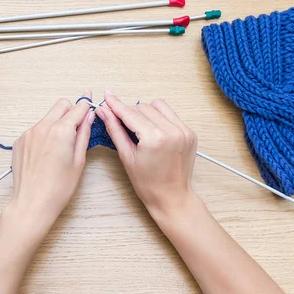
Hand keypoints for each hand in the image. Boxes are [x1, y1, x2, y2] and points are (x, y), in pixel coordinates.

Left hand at [9, 91, 94, 231]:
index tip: (90, 100)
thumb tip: (89, 116)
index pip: (78, 108)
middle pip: (61, 105)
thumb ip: (84, 134)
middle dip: (71, 111)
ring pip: (47, 117)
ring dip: (57, 123)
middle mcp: (43, 126)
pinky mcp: (20, 141)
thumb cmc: (59, 187)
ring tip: (60, 147)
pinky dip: (44, 134)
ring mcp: (29, 133)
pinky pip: (36, 129)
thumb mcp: (79, 161)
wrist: (32, 203)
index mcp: (61, 130)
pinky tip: (46, 153)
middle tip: (77, 127)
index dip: (86, 104)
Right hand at [95, 91, 197, 217]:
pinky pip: (171, 115)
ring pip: (158, 106)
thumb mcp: (126, 156)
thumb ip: (115, 130)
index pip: (131, 114)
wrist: (172, 197)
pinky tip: (154, 132)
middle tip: (121, 123)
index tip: (107, 95)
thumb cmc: (147, 183)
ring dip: (146, 112)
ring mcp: (184, 130)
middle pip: (143, 107)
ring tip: (140, 128)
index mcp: (155, 138)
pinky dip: (160, 119)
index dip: (116, 105)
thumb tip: (103, 111)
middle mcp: (172, 131)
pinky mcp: (190, 132)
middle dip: (130, 112)